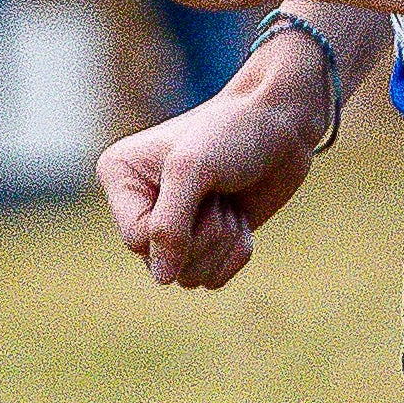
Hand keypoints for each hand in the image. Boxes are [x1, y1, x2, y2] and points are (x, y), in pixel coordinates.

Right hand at [96, 81, 319, 288]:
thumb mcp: (192, 170)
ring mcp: (174, 225)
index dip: (176, 230)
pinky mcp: (206, 240)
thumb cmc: (234, 133)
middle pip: (162, 265)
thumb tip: (162, 278)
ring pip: (189, 277)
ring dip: (222, 241)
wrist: (282, 124)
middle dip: (204, 235)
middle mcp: (140, 204)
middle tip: (219, 193)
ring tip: (227, 201)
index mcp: (120, 177)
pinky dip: (236, 251)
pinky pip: (214, 278)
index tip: (202, 193)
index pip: (136, 240)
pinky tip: (240, 216)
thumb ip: (169, 226)